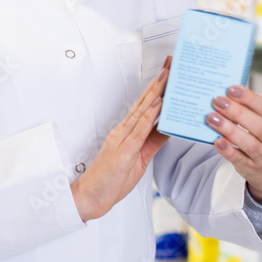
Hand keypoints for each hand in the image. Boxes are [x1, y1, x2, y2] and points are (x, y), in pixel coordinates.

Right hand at [70, 56, 171, 221]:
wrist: (90, 197)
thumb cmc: (111, 180)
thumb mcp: (140, 158)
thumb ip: (153, 141)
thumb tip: (169, 128)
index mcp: (127, 132)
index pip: (146, 105)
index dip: (158, 88)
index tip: (169, 73)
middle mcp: (124, 131)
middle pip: (145, 102)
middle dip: (160, 82)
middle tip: (171, 64)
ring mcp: (122, 139)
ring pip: (142, 111)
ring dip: (156, 92)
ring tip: (168, 75)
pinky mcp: (123, 151)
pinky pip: (139, 131)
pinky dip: (149, 116)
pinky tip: (158, 105)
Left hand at [207, 85, 261, 202]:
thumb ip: (252, 111)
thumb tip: (227, 95)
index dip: (250, 98)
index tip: (231, 89)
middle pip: (258, 126)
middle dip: (237, 112)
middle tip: (217, 101)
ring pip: (249, 143)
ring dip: (229, 130)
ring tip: (212, 117)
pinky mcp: (251, 169)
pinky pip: (239, 160)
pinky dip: (228, 150)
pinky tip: (217, 141)